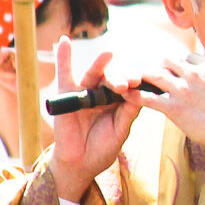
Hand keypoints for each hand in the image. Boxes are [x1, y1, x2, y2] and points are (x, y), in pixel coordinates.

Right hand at [49, 37, 138, 204]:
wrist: (80, 163)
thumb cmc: (103, 148)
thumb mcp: (120, 131)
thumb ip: (128, 113)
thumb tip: (138, 93)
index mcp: (119, 101)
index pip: (129, 86)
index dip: (134, 83)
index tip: (140, 82)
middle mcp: (103, 94)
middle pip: (112, 79)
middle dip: (120, 79)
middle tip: (126, 84)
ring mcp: (85, 92)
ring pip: (93, 74)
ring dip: (101, 64)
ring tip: (108, 54)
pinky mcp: (66, 94)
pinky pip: (65, 73)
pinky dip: (64, 57)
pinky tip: (64, 41)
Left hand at [133, 50, 204, 141]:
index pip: (188, 57)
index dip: (179, 64)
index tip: (174, 71)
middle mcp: (195, 74)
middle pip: (167, 61)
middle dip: (158, 68)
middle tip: (152, 77)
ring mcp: (183, 89)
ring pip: (154, 74)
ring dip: (144, 78)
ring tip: (136, 83)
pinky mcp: (173, 107)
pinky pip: (148, 98)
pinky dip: (136, 96)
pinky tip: (128, 97)